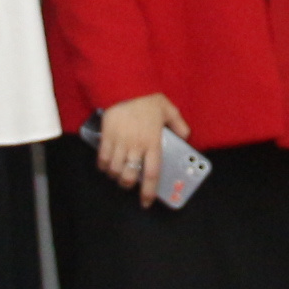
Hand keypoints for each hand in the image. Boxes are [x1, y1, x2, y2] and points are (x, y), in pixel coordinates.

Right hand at [95, 91, 192, 206]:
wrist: (125, 86)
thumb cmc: (148, 99)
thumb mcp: (169, 109)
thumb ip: (179, 124)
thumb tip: (186, 136)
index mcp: (152, 142)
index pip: (152, 173)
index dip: (148, 191)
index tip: (146, 202)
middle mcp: (136, 146)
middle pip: (129, 176)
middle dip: (128, 185)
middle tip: (129, 183)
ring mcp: (119, 142)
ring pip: (115, 170)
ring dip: (116, 176)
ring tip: (119, 173)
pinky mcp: (106, 137)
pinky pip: (103, 159)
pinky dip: (104, 166)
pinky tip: (107, 165)